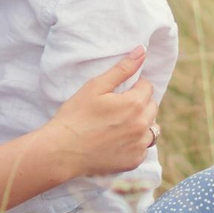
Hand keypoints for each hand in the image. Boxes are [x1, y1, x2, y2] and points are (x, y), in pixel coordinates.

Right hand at [45, 48, 160, 175]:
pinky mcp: (134, 162)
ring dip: (141, 124)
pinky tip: (116, 142)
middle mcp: (142, 125)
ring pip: (151, 129)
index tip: (117, 94)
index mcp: (135, 104)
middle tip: (116, 109)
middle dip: (139, 104)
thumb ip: (122, 69)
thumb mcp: (95, 87)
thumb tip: (141, 51)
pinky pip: (143, 148)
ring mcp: (139, 146)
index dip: (133, 87)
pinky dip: (134, 144)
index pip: (147, 87)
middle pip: (152, 107)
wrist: (61, 151)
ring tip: (119, 125)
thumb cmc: (75, 115)